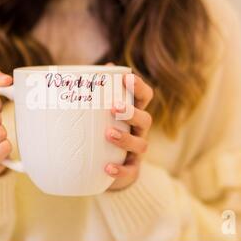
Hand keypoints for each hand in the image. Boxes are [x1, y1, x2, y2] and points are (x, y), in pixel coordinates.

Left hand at [105, 73, 153, 190]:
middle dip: (132, 112)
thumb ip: (96, 92)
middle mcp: (138, 131)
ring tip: (108, 134)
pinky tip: (107, 167)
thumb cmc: (101, 131)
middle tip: (114, 107)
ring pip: (141, 144)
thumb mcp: (98, 112)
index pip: (144, 97)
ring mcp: (136, 151)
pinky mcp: (131, 170)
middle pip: (146, 119)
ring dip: (126, 138)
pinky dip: (120, 170)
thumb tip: (94, 70)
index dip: (139, 87)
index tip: (127, 78)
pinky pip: (131, 171)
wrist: (102, 167)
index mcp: (133, 113)